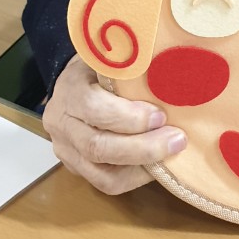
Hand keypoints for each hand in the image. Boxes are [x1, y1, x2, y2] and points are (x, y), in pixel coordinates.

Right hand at [42, 55, 186, 194]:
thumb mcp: (110, 55)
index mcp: (69, 89)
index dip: (128, 116)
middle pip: (97, 147)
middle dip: (142, 148)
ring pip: (100, 175)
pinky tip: (158, 166)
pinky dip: (135, 178)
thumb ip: (130, 64)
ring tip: (172, 155)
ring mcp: (66, 151)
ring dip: (141, 168)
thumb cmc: (99, 65)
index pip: (92, 108)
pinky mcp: (76, 169)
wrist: (71, 84)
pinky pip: (106, 183)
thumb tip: (170, 68)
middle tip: (176, 139)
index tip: (160, 115)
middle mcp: (61, 124)